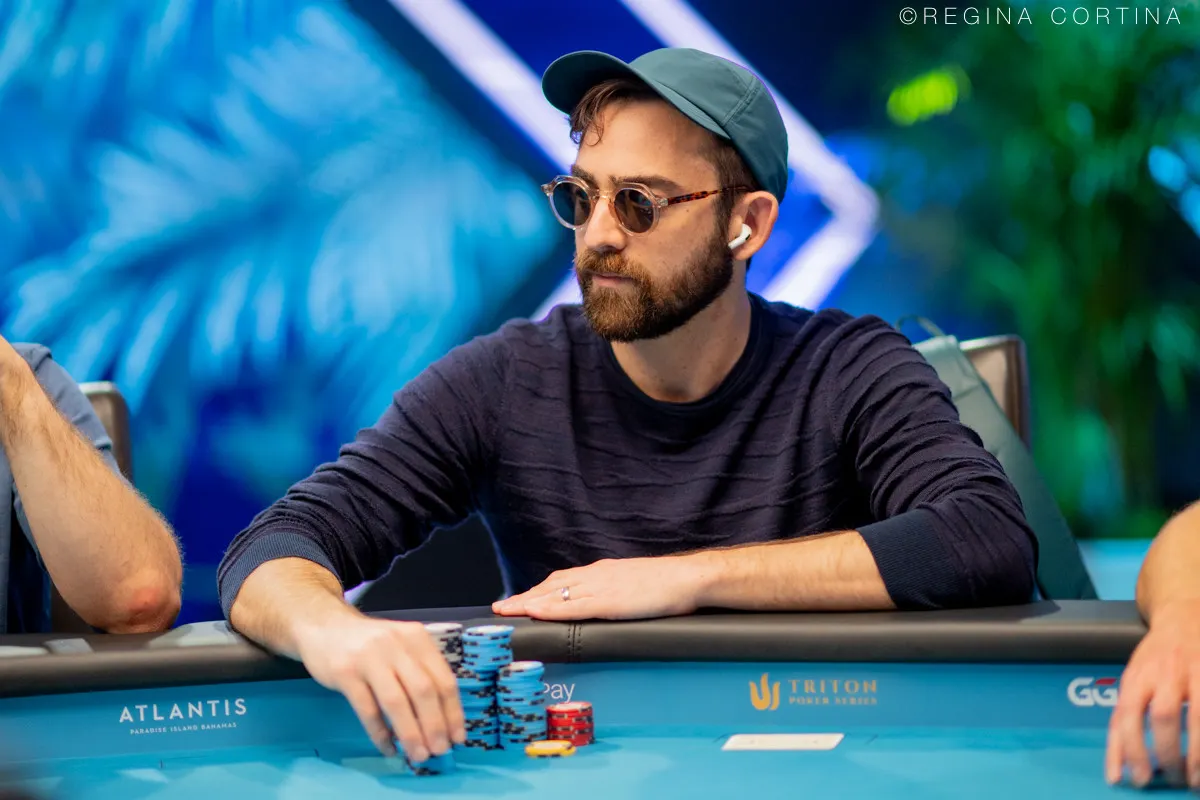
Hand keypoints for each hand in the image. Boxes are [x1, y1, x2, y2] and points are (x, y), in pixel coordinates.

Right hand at [295, 615, 464, 760]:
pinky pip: (367, 709)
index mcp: (417, 638)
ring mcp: (369, 658)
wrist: (324, 626)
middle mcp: (396, 645)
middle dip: (435, 726)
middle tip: (439, 751)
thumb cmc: (370, 643)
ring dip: (411, 733)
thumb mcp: (401, 646)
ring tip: (418, 755)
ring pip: (396, 702)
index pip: (444, 679)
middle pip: (423, 691)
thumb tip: (442, 720)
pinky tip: (388, 748)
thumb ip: (420, 673)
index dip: (453, 712)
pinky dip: (380, 733)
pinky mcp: (345, 672)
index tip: (457, 738)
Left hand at [491, 555, 706, 620]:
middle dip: (525, 596)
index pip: (563, 580)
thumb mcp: (635, 586)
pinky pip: (572, 606)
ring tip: (506, 611)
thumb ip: (617, 593)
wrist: (688, 578)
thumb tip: (607, 606)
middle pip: (552, 585)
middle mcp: (596, 575)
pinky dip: (549, 608)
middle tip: (501, 608)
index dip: (539, 590)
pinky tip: (533, 611)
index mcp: (603, 573)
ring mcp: (601, 587)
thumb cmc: (668, 586)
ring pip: (555, 593)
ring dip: (527, 602)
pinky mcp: (609, 601)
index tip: (520, 598)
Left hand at [1106, 602, 1199, 788]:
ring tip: (1195, 778)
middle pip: (1164, 716)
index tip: (1135, 779)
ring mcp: (1194, 672)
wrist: (1183, 615)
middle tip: (1171, 780)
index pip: (1127, 715)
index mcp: (1136, 676)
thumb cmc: (1154, 658)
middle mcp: (1164, 673)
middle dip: (1168, 753)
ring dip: (1198, 753)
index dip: (1129, 750)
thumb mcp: (1132, 680)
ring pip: (1198, 717)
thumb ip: (1125, 718)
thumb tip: (1117, 767)